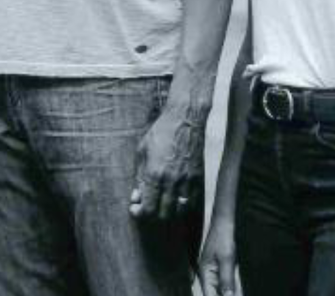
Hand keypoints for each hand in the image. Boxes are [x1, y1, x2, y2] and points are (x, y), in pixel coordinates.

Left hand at [129, 103, 203, 219]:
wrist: (186, 120)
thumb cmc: (160, 133)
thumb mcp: (142, 151)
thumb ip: (139, 176)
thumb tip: (136, 196)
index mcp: (155, 174)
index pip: (148, 208)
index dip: (140, 213)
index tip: (136, 208)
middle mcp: (171, 181)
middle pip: (164, 214)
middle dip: (153, 213)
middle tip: (148, 206)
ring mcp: (187, 181)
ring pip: (179, 211)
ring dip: (169, 211)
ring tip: (161, 203)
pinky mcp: (198, 179)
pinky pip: (191, 202)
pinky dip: (183, 205)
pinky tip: (176, 198)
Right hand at [199, 214, 238, 295]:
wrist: (225, 222)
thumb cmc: (223, 237)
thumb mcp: (226, 259)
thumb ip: (227, 280)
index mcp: (204, 272)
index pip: (209, 295)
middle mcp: (208, 273)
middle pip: (215, 293)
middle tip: (236, 295)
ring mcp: (216, 271)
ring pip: (223, 289)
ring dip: (230, 293)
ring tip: (238, 293)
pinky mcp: (223, 268)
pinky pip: (228, 282)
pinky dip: (233, 287)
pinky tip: (239, 291)